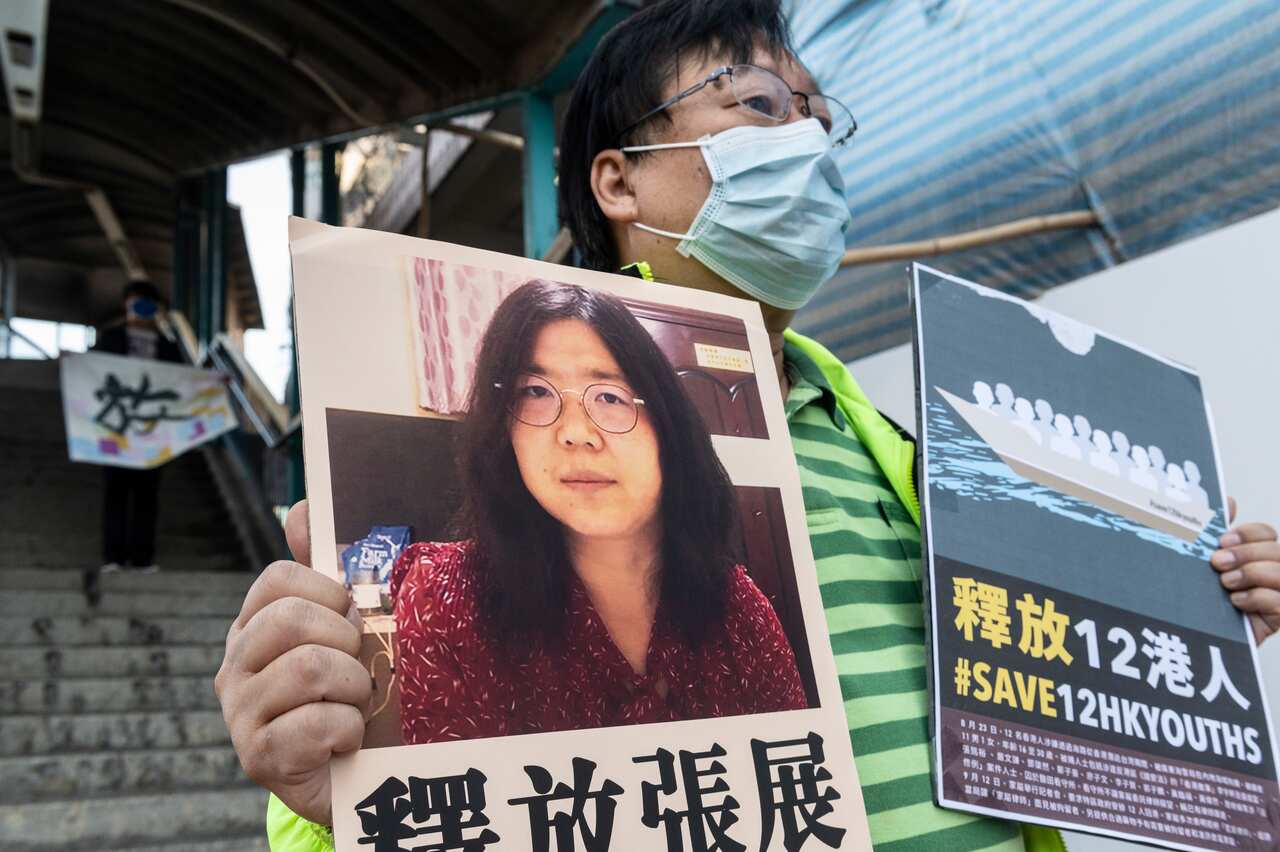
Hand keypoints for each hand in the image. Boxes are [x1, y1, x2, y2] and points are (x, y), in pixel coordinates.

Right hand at [214, 499, 370, 824]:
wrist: (352, 776)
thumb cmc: (346, 695)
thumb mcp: (341, 630)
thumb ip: (321, 574)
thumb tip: (303, 506)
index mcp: (252, 628)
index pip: (279, 579)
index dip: (328, 592)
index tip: (349, 618)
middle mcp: (234, 667)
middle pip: (292, 620)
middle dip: (345, 641)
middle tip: (357, 669)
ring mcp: (240, 714)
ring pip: (310, 669)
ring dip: (355, 687)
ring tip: (355, 704)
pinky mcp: (259, 758)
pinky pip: (319, 724)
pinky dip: (349, 729)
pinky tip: (345, 739)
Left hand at [1212, 497, 1279, 643]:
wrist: (1191, 635)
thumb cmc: (1199, 596)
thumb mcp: (1201, 560)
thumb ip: (1213, 531)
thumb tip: (1228, 500)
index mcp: (1253, 555)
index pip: (1266, 533)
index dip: (1247, 533)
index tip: (1221, 540)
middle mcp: (1270, 572)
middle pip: (1277, 550)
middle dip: (1246, 554)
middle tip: (1217, 563)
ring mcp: (1278, 594)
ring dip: (1251, 574)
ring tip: (1225, 583)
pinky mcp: (1279, 617)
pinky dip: (1257, 598)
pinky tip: (1235, 602)